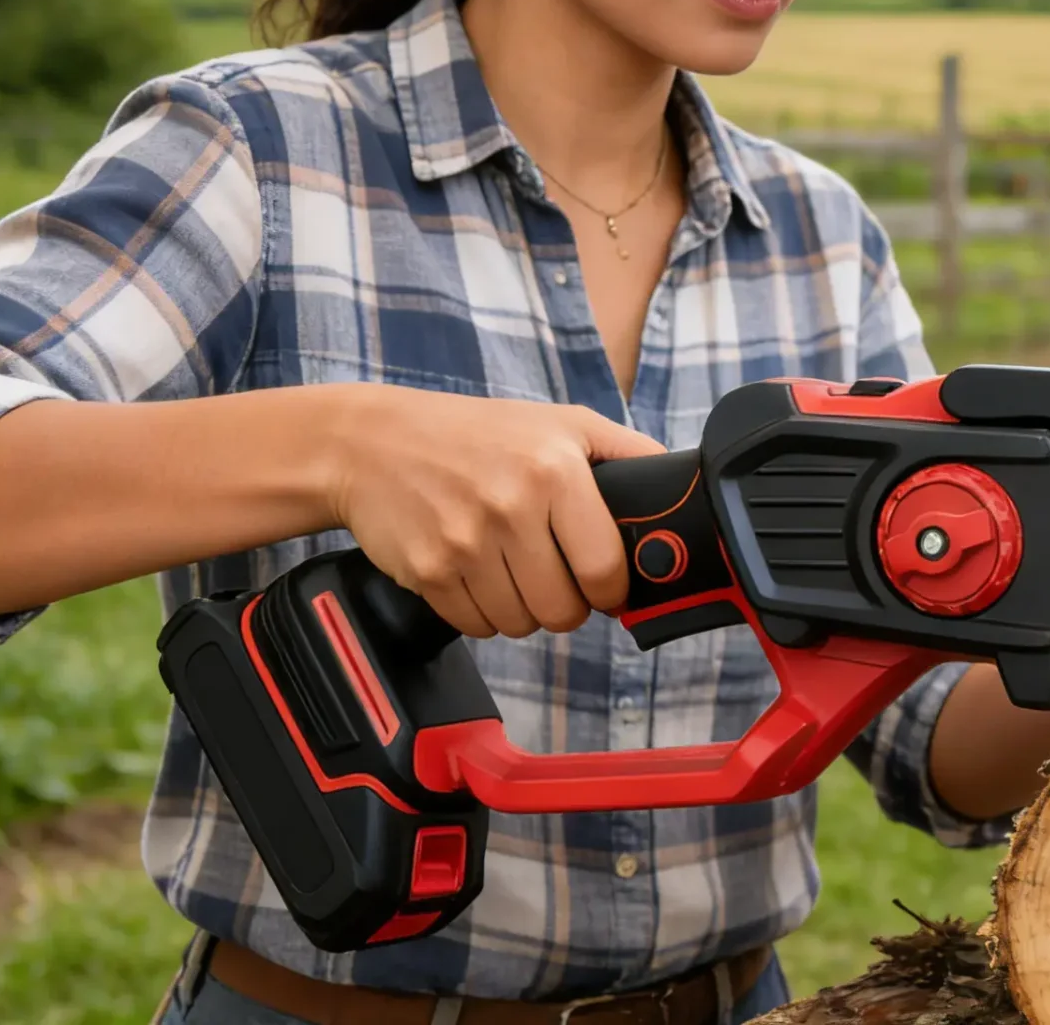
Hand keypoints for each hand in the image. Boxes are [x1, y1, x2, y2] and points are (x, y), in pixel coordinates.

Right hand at [320, 385, 666, 638]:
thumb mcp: (561, 423)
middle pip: (564, 610)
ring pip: (520, 624)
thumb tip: (679, 489)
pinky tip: (473, 572)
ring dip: (521, 610)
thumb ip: (627, 453)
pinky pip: (476, 626)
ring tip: (509, 568)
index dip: (611, 590)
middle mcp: (511, 505)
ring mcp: (465, 542)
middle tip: (553, 576)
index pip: (605, 569)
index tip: (604, 585)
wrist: (370, 441)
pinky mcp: (428, 571)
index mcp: (554, 469)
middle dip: (566, 604)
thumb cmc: (475, 433)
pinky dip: (481, 612)